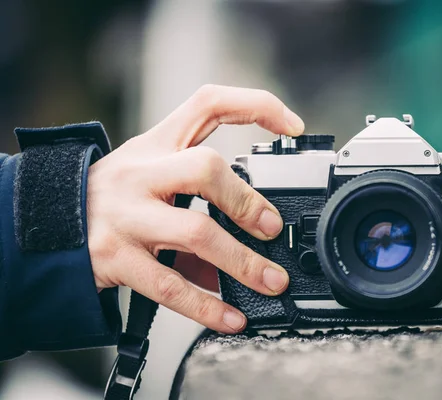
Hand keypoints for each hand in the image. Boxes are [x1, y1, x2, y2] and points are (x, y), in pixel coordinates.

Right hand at [87, 84, 304, 332]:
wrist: (45, 222)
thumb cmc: (113, 196)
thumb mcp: (150, 177)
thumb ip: (197, 197)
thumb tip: (249, 240)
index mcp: (155, 144)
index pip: (208, 105)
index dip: (255, 107)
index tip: (292, 126)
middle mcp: (141, 173)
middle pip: (205, 168)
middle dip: (247, 200)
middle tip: (273, 228)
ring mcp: (127, 215)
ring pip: (195, 233)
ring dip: (243, 262)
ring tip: (272, 281)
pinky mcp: (116, 258)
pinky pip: (170, 286)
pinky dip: (208, 305)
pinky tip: (232, 317)